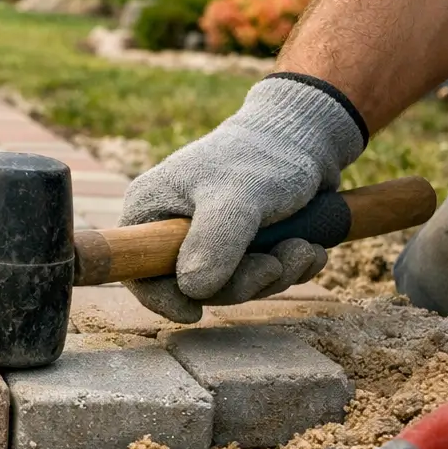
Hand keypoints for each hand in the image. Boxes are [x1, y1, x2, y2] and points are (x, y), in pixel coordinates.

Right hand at [119, 74, 365, 321]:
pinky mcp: (243, 245)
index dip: (162, 297)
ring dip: (275, 275)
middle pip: (194, 287)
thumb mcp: (237, 198)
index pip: (138, 270)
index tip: (195, 311)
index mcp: (152, 211)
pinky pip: (261, 278)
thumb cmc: (262, 157)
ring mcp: (210, 239)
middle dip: (241, 283)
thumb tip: (193, 290)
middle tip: (274, 263)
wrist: (306, 137)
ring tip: (302, 248)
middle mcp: (173, 228)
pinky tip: (309, 248)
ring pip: (234, 286)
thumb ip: (214, 242)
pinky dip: (288, 269)